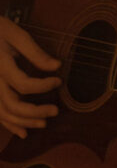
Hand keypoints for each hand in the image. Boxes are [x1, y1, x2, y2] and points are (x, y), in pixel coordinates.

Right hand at [0, 17, 60, 138]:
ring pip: (3, 113)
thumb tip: (57, 66)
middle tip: (56, 110)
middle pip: (12, 105)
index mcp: (0, 65)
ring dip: (24, 122)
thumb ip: (36, 52)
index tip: (59, 80)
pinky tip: (24, 132)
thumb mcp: (17, 35)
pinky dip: (10, 124)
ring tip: (44, 123)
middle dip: (35, 111)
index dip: (43, 86)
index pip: (23, 84)